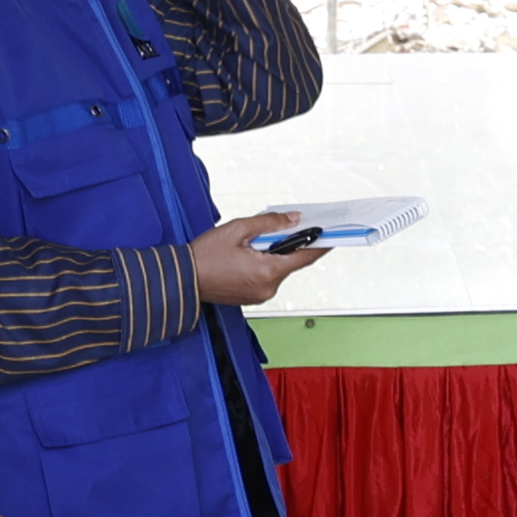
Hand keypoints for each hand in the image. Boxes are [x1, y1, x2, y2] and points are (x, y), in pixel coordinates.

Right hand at [190, 211, 317, 307]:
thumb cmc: (205, 256)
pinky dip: (264, 264)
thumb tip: (293, 219)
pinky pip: (267, 277)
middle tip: (274, 229)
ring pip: (278, 268)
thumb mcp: (238, 229)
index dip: (320, 244)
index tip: (333, 235)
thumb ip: (269, 223)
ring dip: (272, 254)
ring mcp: (261, 295)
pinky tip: (247, 256)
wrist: (183, 279)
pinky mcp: (253, 297)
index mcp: (267, 272)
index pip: (305, 256)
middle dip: (287, 244)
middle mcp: (268, 288)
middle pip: (291, 261)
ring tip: (250, 244)